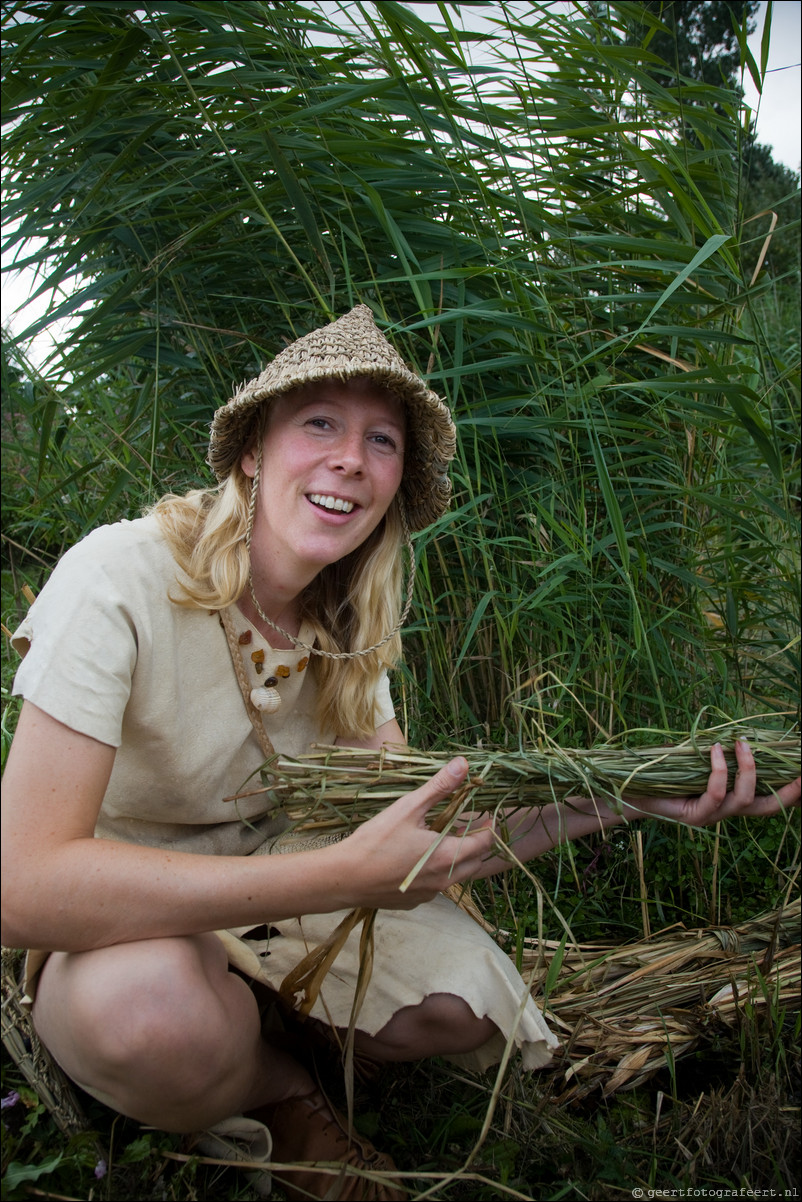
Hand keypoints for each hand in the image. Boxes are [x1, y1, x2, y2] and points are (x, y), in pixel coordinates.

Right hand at [335, 757, 495, 908]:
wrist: (344, 878)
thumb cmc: (376, 841)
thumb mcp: (408, 808)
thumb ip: (439, 787)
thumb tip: (463, 765)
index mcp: (448, 856)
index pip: (485, 844)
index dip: (489, 828)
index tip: (487, 814)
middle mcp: (444, 880)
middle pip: (475, 863)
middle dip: (476, 843)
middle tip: (467, 824)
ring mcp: (429, 894)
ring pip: (455, 876)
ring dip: (456, 857)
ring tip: (442, 838)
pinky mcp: (413, 902)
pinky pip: (435, 886)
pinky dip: (435, 871)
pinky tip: (417, 858)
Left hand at [625, 739, 800, 826]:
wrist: (629, 792)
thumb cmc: (661, 771)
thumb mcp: (694, 757)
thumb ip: (716, 749)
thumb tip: (737, 729)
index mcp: (731, 800)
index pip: (770, 799)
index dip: (792, 789)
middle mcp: (726, 812)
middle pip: (768, 808)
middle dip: (790, 791)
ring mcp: (712, 817)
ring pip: (744, 798)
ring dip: (747, 768)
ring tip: (741, 743)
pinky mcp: (694, 816)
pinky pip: (716, 793)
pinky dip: (719, 769)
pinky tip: (715, 749)